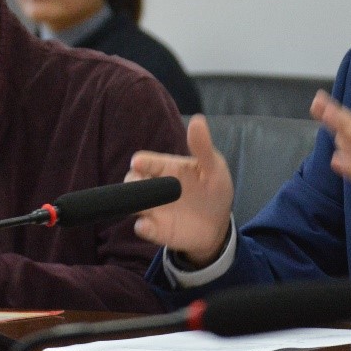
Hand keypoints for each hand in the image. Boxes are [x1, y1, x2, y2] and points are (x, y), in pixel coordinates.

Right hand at [127, 115, 233, 266]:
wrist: (218, 225)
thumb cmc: (213, 189)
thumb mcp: (214, 167)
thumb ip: (203, 147)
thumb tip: (198, 120)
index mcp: (167, 168)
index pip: (148, 161)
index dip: (142, 161)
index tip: (138, 162)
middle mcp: (155, 187)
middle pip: (133, 181)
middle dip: (132, 183)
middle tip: (139, 186)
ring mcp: (154, 209)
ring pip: (133, 204)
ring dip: (134, 204)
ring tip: (141, 205)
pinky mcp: (156, 230)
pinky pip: (143, 228)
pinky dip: (142, 227)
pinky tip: (146, 225)